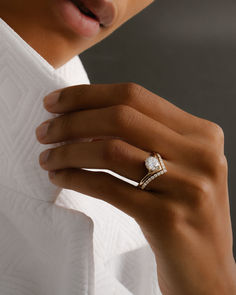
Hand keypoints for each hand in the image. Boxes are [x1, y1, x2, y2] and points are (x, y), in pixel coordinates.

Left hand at [36, 83, 235, 294]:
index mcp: (202, 134)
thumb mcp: (178, 165)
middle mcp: (200, 155)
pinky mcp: (167, 218)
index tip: (54, 102)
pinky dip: (77, 179)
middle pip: (120, 118)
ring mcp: (186, 186)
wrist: (207, 267)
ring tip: (47, 157)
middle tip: (44, 131)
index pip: (135, 96)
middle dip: (72, 121)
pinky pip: (108, 188)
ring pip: (110, 151)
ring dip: (68, 151)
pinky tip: (60, 177)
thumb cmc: (184, 210)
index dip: (88, 95)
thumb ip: (146, 138)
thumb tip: (88, 119)